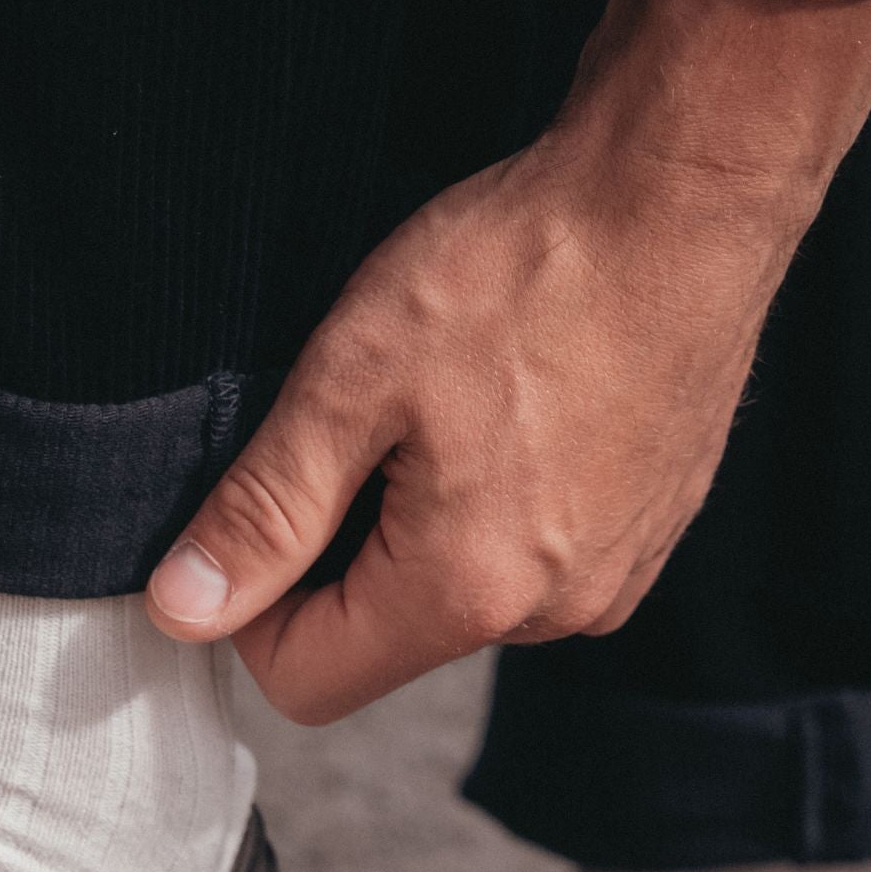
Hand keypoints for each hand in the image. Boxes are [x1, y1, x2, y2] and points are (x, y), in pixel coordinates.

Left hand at [144, 0, 870, 719]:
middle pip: (382, 640)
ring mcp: (614, 577)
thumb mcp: (354, 380)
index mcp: (466, 592)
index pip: (304, 680)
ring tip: (448, 399)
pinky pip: (531, 556)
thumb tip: (181, 610)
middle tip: (361, 422)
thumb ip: (264, 511)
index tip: (263, 499)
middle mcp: (551, 615)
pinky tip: (511, 400)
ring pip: (457, 595)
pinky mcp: (648, 531)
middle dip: (339, 554)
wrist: (689, 191)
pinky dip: (496, 499)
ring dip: (419, 521)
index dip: (251, 606)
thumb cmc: (527, 268)